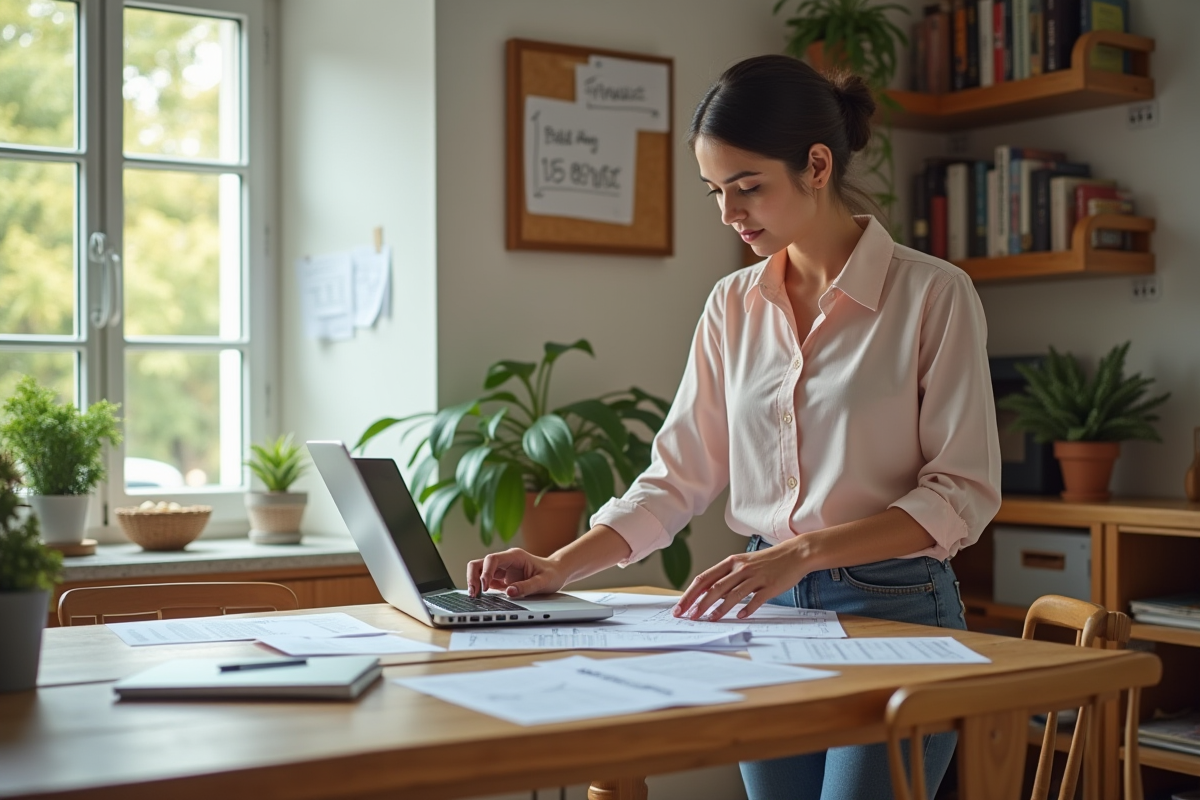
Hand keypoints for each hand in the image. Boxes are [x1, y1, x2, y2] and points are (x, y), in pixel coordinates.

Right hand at [465, 547, 566, 598]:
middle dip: (473, 577)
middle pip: (480, 564)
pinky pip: (486, 582)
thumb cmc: (551, 574)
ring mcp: (502, 570)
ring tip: (475, 597)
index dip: (485, 572)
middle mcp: (505, 562)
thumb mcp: (543, 582)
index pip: (492, 559)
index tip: (485, 587)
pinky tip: (481, 598)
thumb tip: (509, 592)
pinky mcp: (501, 580)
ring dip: (474, 583)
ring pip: (480, 572)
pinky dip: (481, 589)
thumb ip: (526, 587)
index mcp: (514, 557)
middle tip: (474, 593)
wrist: (557, 572)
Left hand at [672, 539, 809, 620]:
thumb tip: (708, 596)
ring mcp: (755, 577)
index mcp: (730, 563)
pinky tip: (740, 617)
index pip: (704, 578)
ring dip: (720, 608)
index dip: (690, 594)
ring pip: (733, 594)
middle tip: (689, 617)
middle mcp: (740, 569)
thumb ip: (726, 579)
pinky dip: (748, 608)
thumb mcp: (742, 565)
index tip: (680, 607)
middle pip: (715, 587)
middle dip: (699, 603)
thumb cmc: (766, 561)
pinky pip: (756, 599)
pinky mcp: (770, 586)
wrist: (794, 554)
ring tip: (709, 619)